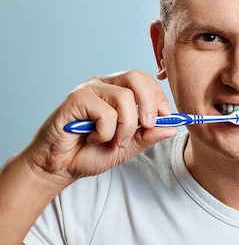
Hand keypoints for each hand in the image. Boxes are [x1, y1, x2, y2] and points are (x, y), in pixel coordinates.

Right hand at [21, 70, 177, 186]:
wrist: (59, 167)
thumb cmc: (90, 153)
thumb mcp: (128, 146)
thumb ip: (149, 135)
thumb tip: (174, 127)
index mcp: (118, 90)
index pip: (145, 80)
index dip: (159, 97)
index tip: (167, 116)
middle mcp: (104, 85)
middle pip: (137, 77)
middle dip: (150, 104)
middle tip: (148, 126)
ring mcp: (89, 89)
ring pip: (124, 97)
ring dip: (126, 126)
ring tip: (115, 142)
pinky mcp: (76, 99)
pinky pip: (105, 113)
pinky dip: (105, 133)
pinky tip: (92, 138)